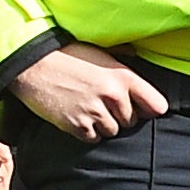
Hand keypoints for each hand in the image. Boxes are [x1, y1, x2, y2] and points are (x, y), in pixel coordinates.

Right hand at [9, 43, 170, 143]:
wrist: (32, 65)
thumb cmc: (67, 55)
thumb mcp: (100, 52)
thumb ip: (122, 58)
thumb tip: (136, 55)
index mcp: (124, 77)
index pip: (157, 106)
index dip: (149, 108)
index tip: (142, 108)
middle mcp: (113, 96)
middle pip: (131, 121)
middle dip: (120, 115)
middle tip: (100, 102)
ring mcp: (95, 112)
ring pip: (112, 131)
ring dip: (102, 124)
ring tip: (87, 107)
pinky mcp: (77, 126)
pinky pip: (93, 138)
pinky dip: (86, 131)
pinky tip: (77, 115)